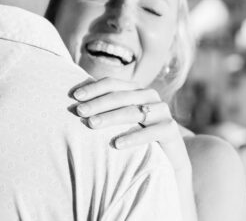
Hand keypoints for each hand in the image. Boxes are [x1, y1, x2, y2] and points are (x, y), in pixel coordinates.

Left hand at [73, 77, 191, 175]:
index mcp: (136, 90)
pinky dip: (134, 137)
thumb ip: (105, 109)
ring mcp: (162, 111)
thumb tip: (75, 98)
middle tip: (79, 111)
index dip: (94, 88)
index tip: (74, 96)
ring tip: (92, 124)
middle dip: (98, 103)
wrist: (168, 161)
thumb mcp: (121, 121)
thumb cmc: (137, 137)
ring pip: (134, 111)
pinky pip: (152, 131)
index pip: (113, 83)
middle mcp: (150, 97)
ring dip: (111, 117)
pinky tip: (116, 144)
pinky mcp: (171, 129)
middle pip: (121, 96)